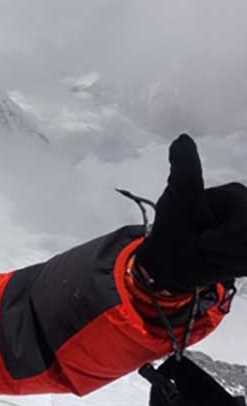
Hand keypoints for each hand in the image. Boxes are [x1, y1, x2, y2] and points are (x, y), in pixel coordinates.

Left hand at [135, 134, 246, 292]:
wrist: (168, 265)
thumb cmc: (171, 229)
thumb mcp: (179, 200)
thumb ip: (186, 171)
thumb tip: (183, 138)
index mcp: (234, 194)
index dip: (228, 234)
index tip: (203, 235)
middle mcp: (246, 209)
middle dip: (228, 248)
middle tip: (204, 246)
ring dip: (230, 259)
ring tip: (211, 253)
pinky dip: (236, 267)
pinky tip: (221, 262)